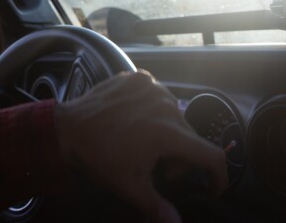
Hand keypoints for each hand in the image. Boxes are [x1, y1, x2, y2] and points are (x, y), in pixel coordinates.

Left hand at [54, 70, 226, 222]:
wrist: (67, 128)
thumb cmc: (100, 157)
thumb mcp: (130, 186)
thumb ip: (159, 207)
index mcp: (169, 132)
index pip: (212, 156)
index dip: (218, 178)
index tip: (210, 190)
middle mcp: (167, 105)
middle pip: (190, 137)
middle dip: (181, 159)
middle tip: (158, 169)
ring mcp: (152, 87)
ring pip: (175, 115)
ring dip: (168, 133)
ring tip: (143, 144)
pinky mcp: (138, 77)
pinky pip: (157, 96)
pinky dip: (153, 109)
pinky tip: (136, 120)